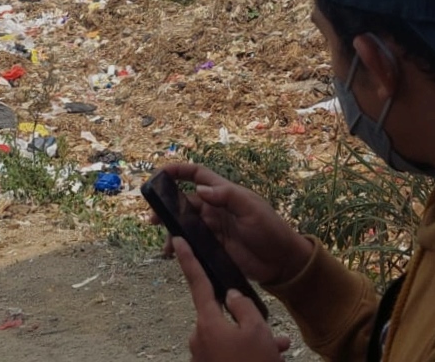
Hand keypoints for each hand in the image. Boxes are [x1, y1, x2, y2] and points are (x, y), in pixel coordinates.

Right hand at [154, 163, 312, 286]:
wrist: (283, 263)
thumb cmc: (271, 230)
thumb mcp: (252, 209)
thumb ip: (227, 197)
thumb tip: (200, 190)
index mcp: (224, 194)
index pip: (198, 175)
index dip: (179, 171)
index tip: (160, 173)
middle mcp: (215, 209)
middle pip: (184, 202)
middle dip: (166, 207)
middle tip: (152, 219)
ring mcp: (213, 229)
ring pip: (185, 225)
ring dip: (172, 231)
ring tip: (166, 244)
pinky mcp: (213, 248)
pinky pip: (192, 244)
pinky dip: (181, 248)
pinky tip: (174, 255)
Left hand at [174, 237, 290, 361]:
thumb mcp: (256, 330)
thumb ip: (243, 306)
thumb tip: (232, 297)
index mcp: (207, 323)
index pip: (197, 283)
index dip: (189, 260)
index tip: (178, 240)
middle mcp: (199, 338)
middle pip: (222, 316)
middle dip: (245, 319)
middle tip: (270, 331)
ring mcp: (203, 356)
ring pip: (231, 336)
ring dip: (253, 339)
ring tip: (278, 347)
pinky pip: (230, 352)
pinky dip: (248, 351)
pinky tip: (272, 355)